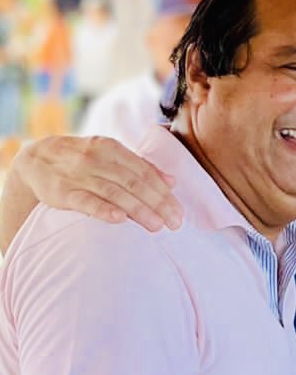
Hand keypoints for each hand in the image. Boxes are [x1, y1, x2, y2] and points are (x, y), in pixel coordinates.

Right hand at [14, 135, 180, 230]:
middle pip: (134, 183)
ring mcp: (79, 175)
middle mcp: (97, 160)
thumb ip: (140, 167)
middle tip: (175, 223)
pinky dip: (103, 210)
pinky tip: (120, 220)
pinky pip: (86, 201)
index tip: (179, 211)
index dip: (163, 192)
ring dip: (139, 210)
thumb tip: (172, 181)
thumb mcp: (110, 155)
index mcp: (112, 149)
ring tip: (157, 226)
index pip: (144, 172)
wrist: (36, 159)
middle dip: (158, 204)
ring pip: (115, 193)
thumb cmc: (83, 159)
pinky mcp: (62, 192)